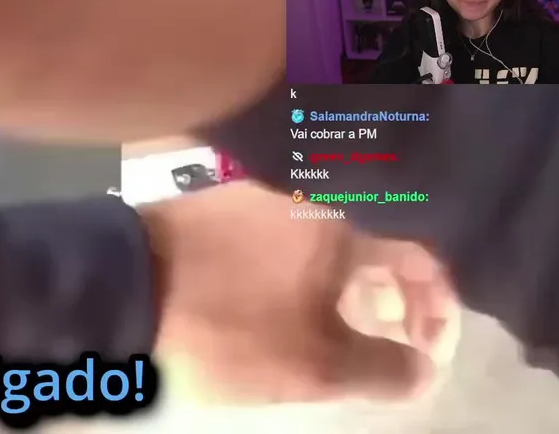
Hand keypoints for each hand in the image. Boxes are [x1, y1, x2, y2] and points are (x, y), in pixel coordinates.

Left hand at [140, 182, 459, 403]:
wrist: (119, 286)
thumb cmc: (227, 325)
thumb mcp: (315, 366)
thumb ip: (385, 369)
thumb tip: (421, 367)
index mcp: (344, 218)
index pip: (423, 254)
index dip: (438, 308)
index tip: (427, 353)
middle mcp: (308, 190)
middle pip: (379, 239)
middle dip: (396, 297)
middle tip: (393, 344)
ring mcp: (258, 190)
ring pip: (330, 236)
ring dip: (350, 284)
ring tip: (341, 332)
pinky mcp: (219, 202)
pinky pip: (288, 233)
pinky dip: (306, 269)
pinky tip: (290, 303)